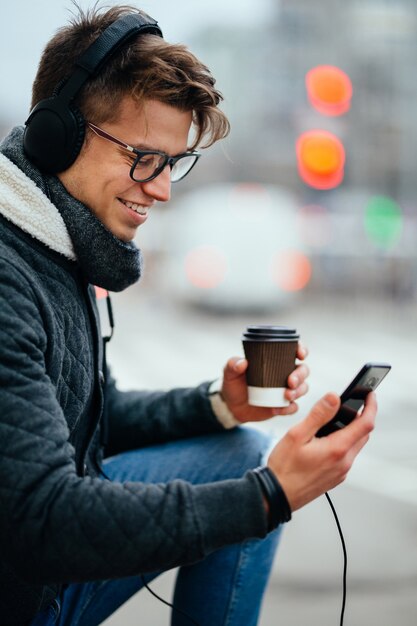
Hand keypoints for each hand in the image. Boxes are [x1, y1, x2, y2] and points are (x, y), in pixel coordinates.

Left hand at [221, 342, 308, 423]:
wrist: (231, 406)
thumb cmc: (233, 384)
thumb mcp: (230, 372)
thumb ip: (233, 364)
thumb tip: (243, 363)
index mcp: (275, 361)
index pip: (293, 351)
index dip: (302, 350)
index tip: (300, 354)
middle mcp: (284, 374)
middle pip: (303, 370)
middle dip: (300, 375)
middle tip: (290, 381)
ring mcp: (286, 390)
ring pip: (302, 388)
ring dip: (298, 391)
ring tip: (287, 395)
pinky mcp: (283, 406)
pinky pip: (293, 407)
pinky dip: (289, 408)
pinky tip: (278, 409)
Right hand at [267, 392, 376, 510]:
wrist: (278, 495)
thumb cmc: (284, 467)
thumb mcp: (297, 434)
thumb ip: (318, 415)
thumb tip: (334, 398)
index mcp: (337, 449)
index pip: (365, 424)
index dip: (371, 406)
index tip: (370, 395)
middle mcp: (344, 462)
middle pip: (362, 435)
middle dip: (360, 417)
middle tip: (350, 404)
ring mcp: (341, 472)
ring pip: (354, 445)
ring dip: (351, 431)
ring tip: (333, 421)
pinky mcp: (336, 477)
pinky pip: (346, 456)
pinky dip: (342, 443)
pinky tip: (325, 440)